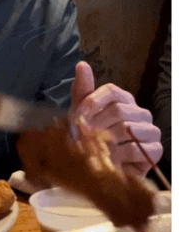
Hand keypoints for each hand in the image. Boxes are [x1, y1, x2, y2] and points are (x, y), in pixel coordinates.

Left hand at [71, 61, 162, 176]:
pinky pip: (136, 148)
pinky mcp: (155, 150)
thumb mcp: (82, 113)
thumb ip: (82, 89)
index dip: (92, 103)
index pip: (111, 91)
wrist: (103, 167)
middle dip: (96, 124)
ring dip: (105, 140)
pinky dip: (118, 155)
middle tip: (83, 136)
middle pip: (118, 110)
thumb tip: (82, 64)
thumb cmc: (93, 136)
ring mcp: (150, 130)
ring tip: (95, 148)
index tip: (77, 117)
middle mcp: (139, 112)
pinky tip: (109, 159)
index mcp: (123, 99)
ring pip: (127, 128)